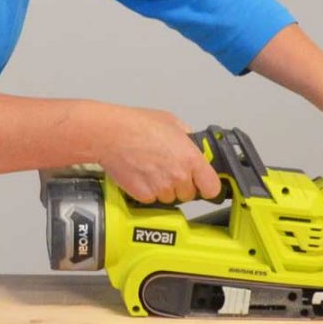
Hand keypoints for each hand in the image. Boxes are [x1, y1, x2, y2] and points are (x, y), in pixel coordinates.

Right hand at [82, 102, 220, 203]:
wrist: (110, 135)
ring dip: (163, 189)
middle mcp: (179, 177)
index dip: (207, 186)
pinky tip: (141, 175)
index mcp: (191, 159)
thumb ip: (187, 138)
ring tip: (151, 169)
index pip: (212, 188)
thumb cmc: (137, 125)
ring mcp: (161, 189)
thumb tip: (192, 145)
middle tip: (167, 169)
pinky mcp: (144, 196)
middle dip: (181, 186)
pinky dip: (147, 191)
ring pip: (169, 198)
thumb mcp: (172, 123)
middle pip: (189, 195)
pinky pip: (152, 200)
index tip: (203, 184)